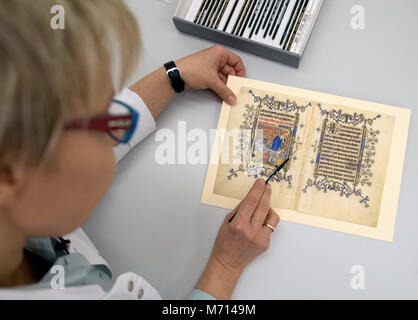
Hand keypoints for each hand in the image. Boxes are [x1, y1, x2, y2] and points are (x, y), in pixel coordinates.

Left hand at [176, 45, 245, 105]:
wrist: (177, 75)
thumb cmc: (191, 69)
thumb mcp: (212, 80)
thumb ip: (224, 90)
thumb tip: (232, 97)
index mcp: (219, 53)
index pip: (236, 61)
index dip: (240, 71)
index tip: (241, 80)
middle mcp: (216, 58)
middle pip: (230, 71)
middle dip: (232, 82)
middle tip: (235, 90)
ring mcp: (211, 67)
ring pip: (223, 77)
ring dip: (226, 86)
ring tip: (229, 95)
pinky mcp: (207, 74)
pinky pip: (217, 81)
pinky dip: (220, 87)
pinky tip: (222, 94)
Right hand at [195, 179, 279, 298]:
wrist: (228, 262)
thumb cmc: (224, 242)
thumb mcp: (227, 222)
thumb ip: (240, 209)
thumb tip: (251, 197)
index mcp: (239, 224)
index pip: (251, 201)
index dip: (257, 190)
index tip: (260, 182)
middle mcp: (251, 231)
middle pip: (263, 206)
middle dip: (266, 193)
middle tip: (267, 187)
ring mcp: (260, 238)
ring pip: (272, 216)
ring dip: (268, 208)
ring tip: (262, 208)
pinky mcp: (266, 243)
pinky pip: (270, 227)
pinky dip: (265, 221)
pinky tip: (259, 222)